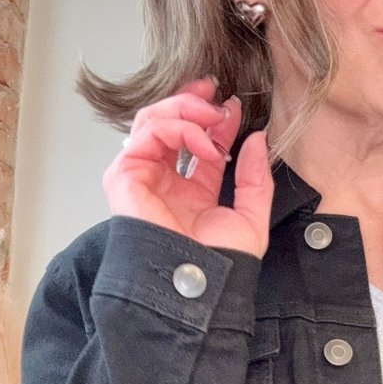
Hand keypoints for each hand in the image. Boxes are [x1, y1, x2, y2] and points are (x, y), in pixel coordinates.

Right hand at [102, 76, 273, 257]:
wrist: (198, 284)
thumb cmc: (220, 262)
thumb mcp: (251, 217)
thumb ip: (256, 178)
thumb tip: (257, 140)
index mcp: (190, 194)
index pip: (196, 145)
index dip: (213, 122)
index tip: (233, 107)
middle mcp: (163, 184)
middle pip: (168, 125)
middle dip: (193, 105)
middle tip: (218, 99)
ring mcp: (142, 178)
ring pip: (153, 121)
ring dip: (186, 111)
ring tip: (214, 117)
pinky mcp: (125, 176)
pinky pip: (148, 134)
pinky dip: (177, 128)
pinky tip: (204, 143)